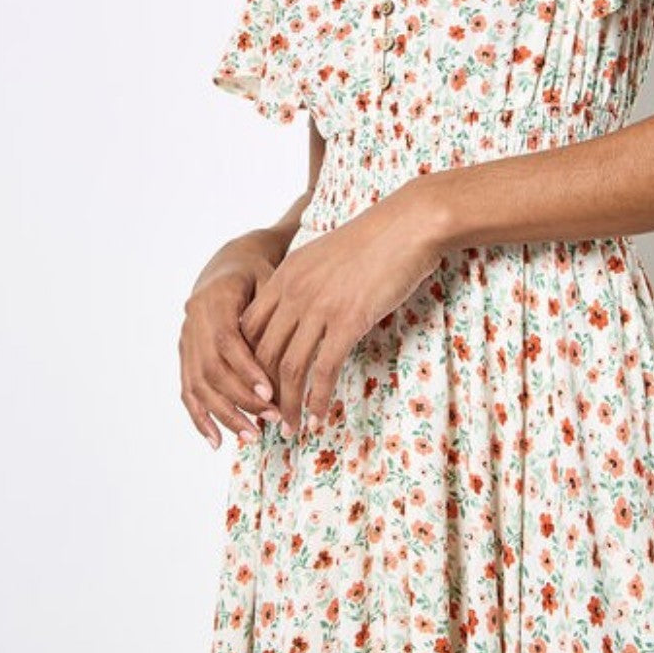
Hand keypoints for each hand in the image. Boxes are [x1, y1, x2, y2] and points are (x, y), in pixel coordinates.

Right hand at [178, 248, 284, 448]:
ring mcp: (185, 338)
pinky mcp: (184, 353)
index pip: (227, 341)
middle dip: (240, 399)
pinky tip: (217, 441)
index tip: (270, 393)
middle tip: (272, 418)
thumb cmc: (260, 271)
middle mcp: (193, 319)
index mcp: (215, 298)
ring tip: (252, 436)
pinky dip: (200, 418)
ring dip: (224, 414)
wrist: (231, 262)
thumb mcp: (272, 278)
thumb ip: (277, 309)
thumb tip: (299, 344)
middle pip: (210, 369)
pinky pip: (187, 390)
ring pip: (198, 384)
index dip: (246, 370)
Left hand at [239, 181, 444, 437]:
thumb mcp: (324, 255)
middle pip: (262, 353)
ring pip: (289, 368)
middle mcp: (294, 292)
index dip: (246, 362)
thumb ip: (305, 282)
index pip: (249, 328)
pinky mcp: (348, 320)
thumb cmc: (373, 239)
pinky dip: (317, 398)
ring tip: (289, 428)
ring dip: (287, 404)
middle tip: (264, 417)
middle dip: (259, 392)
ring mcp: (319, 307)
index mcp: (284, 275)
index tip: (252, 386)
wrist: (407, 224)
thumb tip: (301, 312)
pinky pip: (324, 369)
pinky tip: (318, 415)